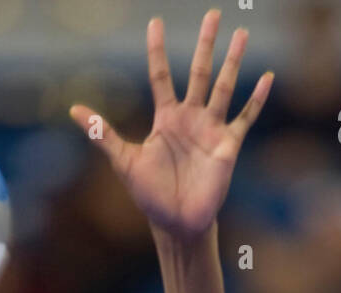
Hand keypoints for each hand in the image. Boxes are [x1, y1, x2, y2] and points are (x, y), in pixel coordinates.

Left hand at [70, 9, 272, 240]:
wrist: (176, 223)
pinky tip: (267, 78)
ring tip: (242, 34)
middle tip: (214, 13)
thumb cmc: (151, 196)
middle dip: (206, 43)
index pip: (160, 75)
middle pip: (199, 71)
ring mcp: (211, 129)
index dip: (157, 49)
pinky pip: (245, 117)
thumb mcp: (124, 161)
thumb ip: (102, 133)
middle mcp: (190, 118)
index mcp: (166, 118)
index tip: (155, 22)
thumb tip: (73, 109)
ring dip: (233, 61)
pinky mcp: (228, 145)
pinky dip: (257, 99)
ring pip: (224, 87)